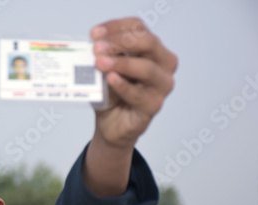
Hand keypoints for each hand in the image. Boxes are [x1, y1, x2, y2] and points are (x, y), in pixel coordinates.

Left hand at [83, 17, 176, 196]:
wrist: (110, 125)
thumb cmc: (111, 93)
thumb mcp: (105, 69)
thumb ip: (105, 57)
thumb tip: (96, 47)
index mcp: (153, 49)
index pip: (138, 28)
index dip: (116, 27)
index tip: (94, 33)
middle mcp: (163, 65)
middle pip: (148, 43)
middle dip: (120, 42)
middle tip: (97, 47)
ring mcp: (161, 86)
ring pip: (146, 68)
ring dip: (121, 63)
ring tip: (100, 63)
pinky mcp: (153, 106)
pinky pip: (139, 94)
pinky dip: (123, 86)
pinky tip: (111, 79)